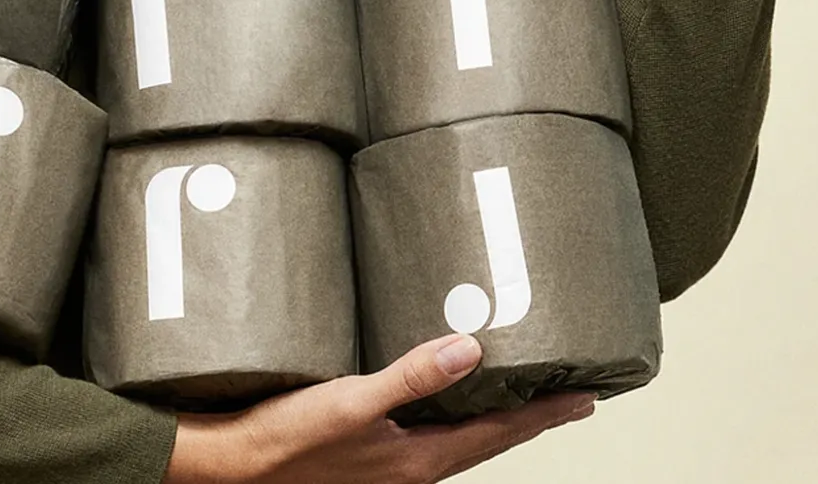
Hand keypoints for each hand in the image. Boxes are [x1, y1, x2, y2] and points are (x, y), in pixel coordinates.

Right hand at [162, 333, 594, 481]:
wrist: (230, 467)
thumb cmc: (284, 441)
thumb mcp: (349, 403)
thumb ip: (411, 376)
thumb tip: (472, 348)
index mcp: (417, 461)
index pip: (499, 434)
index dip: (545, 414)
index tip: (588, 398)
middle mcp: (411, 469)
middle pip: (487, 439)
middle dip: (528, 414)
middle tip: (565, 389)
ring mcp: (389, 466)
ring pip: (458, 438)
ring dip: (491, 413)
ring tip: (514, 384)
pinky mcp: (366, 453)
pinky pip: (425, 431)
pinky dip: (449, 410)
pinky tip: (440, 388)